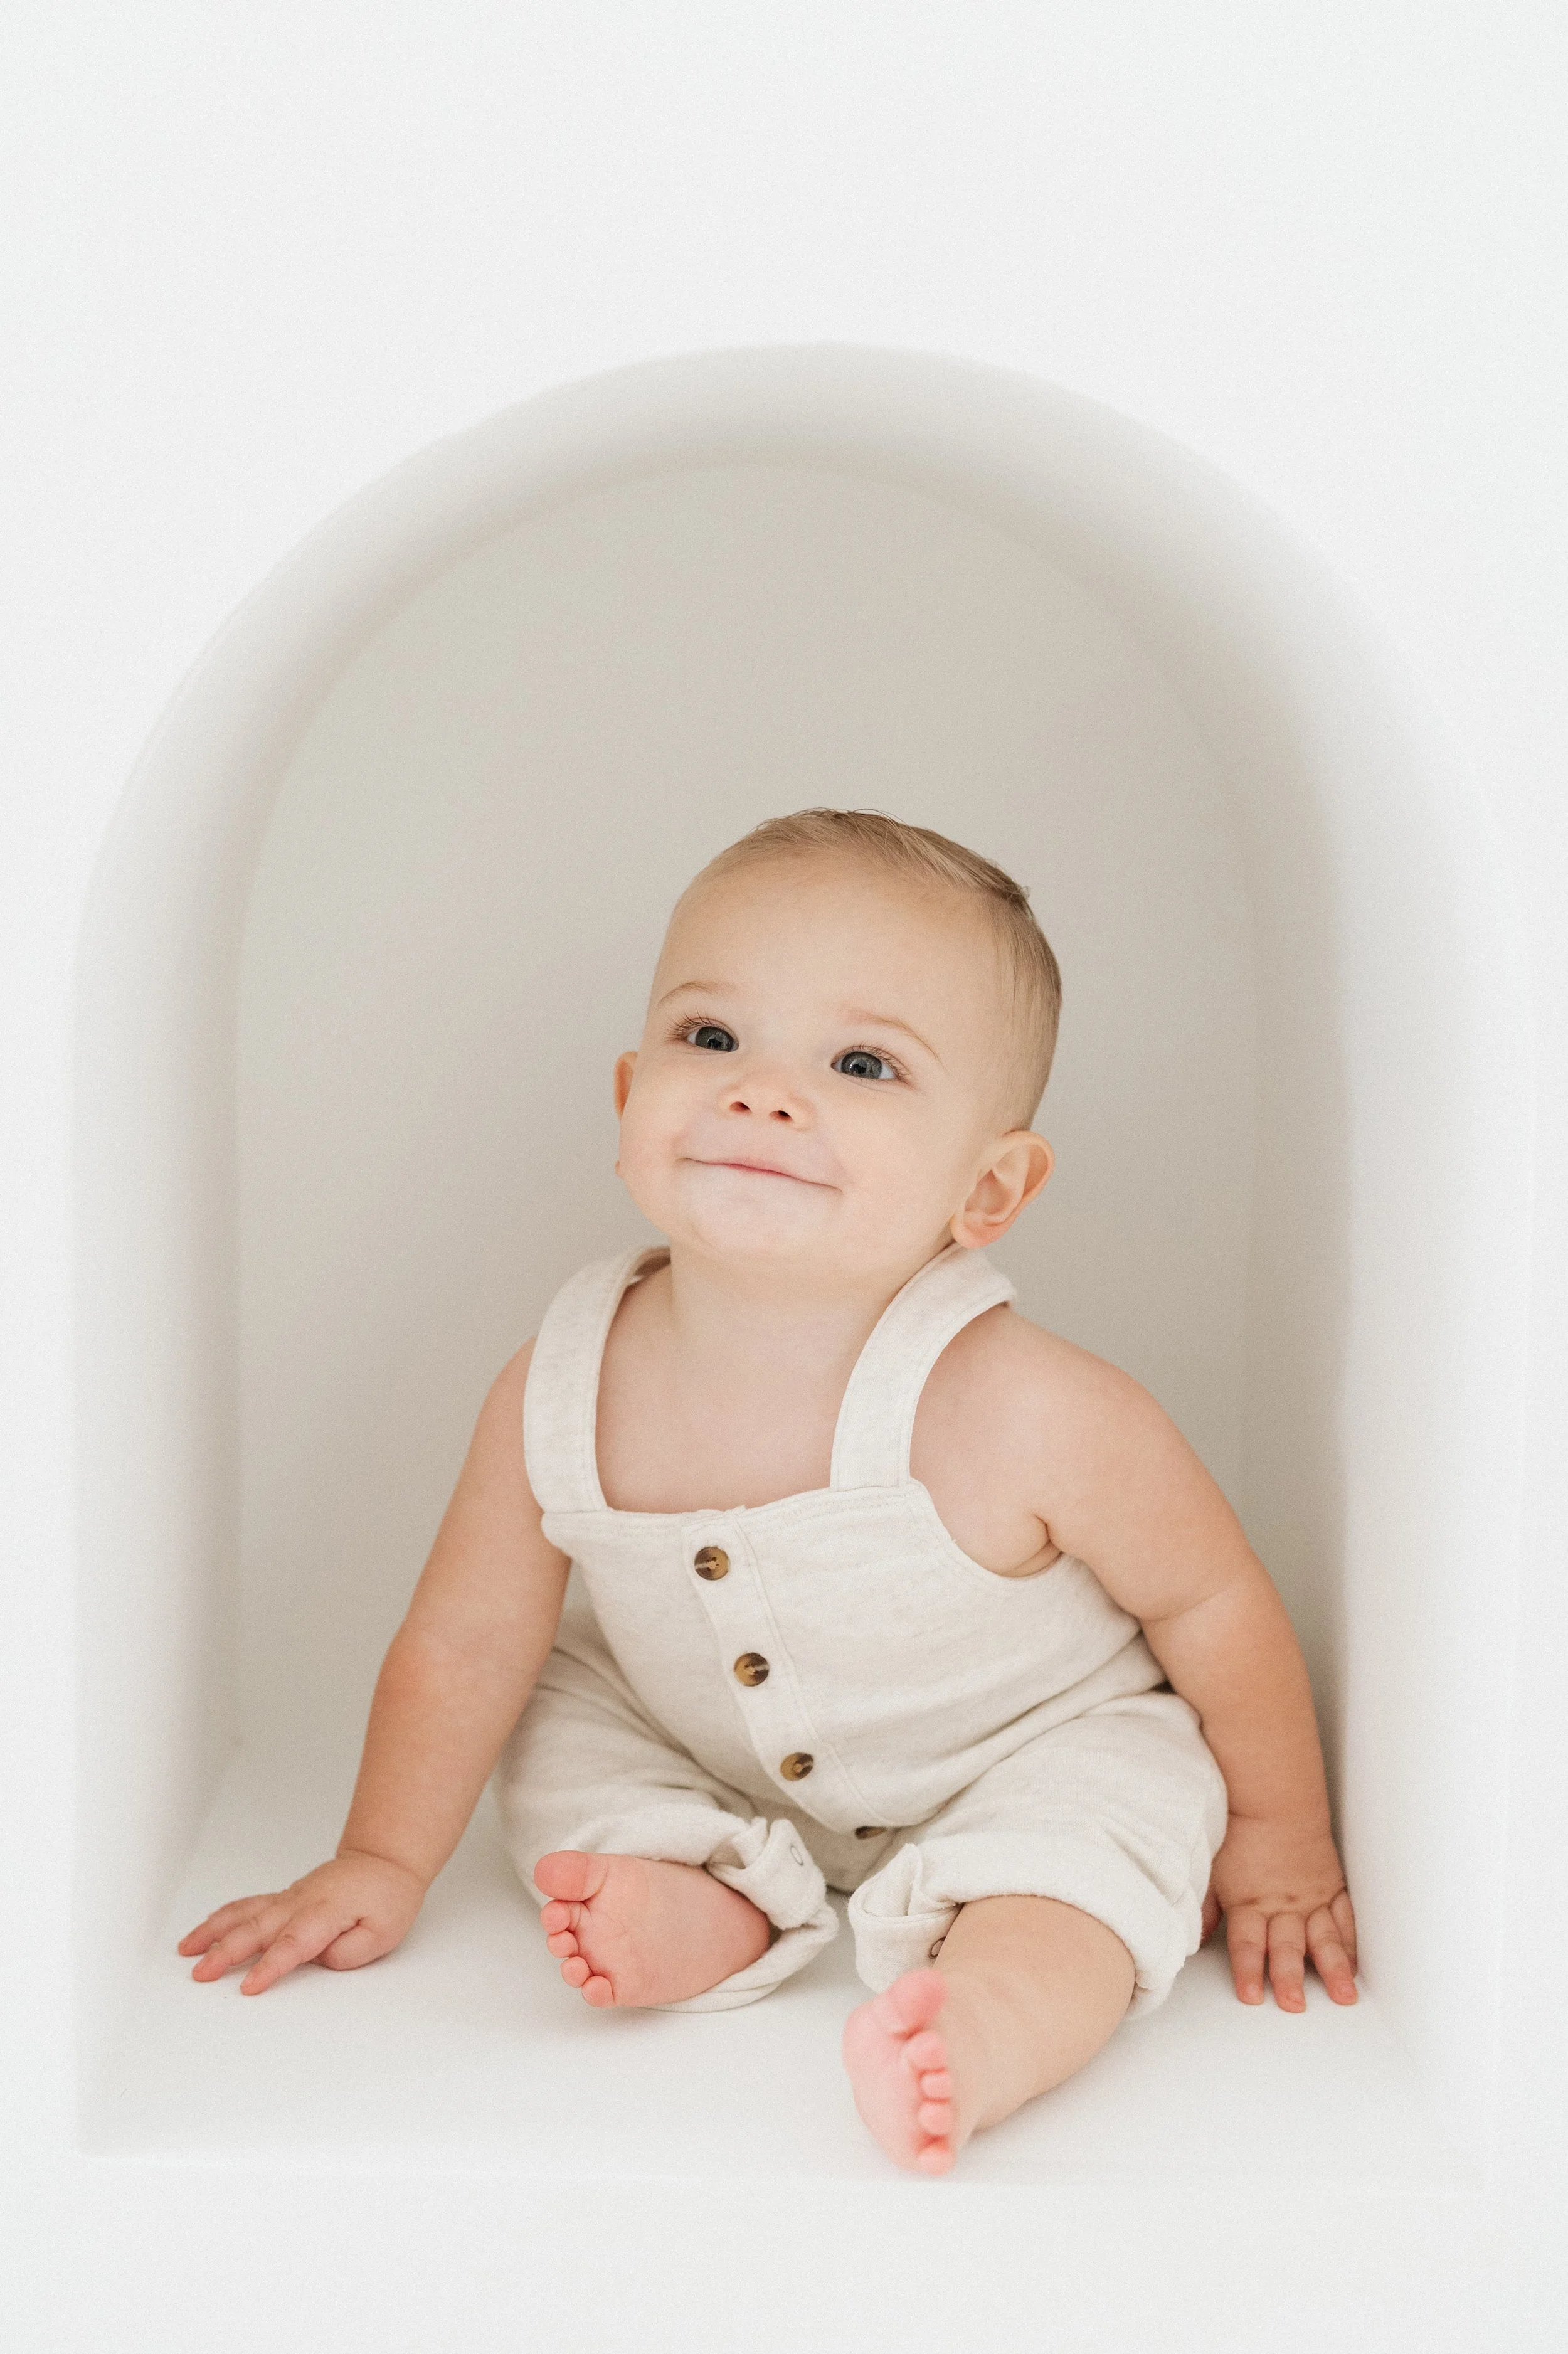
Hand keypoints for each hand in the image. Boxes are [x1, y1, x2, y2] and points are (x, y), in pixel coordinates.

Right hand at [177, 1850, 426, 1994]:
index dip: (270, 1966)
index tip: (248, 1986)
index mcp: (325, 1913)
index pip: (293, 1944)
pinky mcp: (284, 1898)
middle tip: (201, 1974)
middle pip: (258, 1929)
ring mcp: (289, 1899)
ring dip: (214, 1931)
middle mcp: (301, 1903)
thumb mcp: (385, 1931)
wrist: (384, 1861)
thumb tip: (320, 1960)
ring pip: (245, 1913)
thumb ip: (352, 1952)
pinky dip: (223, 1917)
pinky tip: (204, 1930)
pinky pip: (248, 1906)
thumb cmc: (387, 1896)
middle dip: (226, 1952)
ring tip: (187, 1950)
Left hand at [1200, 1814, 1357, 2009]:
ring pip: (1323, 1938)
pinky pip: (1344, 1918)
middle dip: (1289, 1978)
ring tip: (1344, 1996)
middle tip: (1295, 2005)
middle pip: (1286, 1946)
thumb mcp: (1212, 1868)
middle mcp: (1282, 1904)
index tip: (1251, 1996)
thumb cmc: (1240, 1829)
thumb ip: (1205, 1907)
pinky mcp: (1330, 1886)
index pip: (1247, 1944)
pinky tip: (1355, 1965)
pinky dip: (1350, 1943)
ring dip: (1333, 1969)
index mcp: (1249, 1901)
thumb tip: (1193, 1938)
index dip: (1248, 1971)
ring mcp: (1311, 1897)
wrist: (1273, 1797)